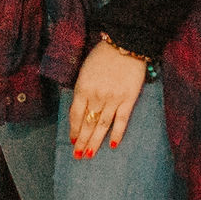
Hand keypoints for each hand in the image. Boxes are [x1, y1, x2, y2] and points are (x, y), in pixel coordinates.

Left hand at [68, 38, 149, 161]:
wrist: (126, 43)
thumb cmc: (103, 55)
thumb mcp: (85, 70)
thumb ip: (82, 89)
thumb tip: (81, 109)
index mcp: (82, 88)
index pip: (75, 115)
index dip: (73, 129)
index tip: (72, 141)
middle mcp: (96, 96)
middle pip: (87, 123)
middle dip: (81, 141)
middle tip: (77, 156)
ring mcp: (113, 99)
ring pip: (102, 125)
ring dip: (95, 141)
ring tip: (89, 155)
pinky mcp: (128, 99)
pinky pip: (121, 120)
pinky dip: (117, 134)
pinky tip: (112, 145)